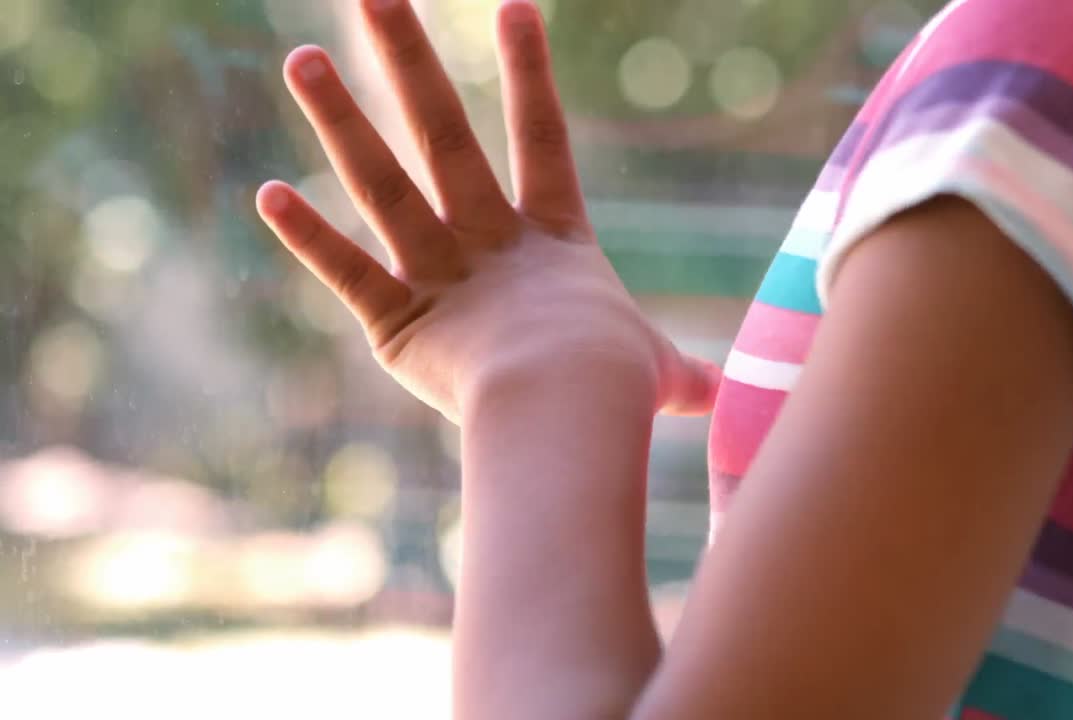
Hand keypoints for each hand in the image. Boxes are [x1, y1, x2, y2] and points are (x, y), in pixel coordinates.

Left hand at [256, 0, 717, 423]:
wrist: (571, 409)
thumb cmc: (618, 389)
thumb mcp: (658, 374)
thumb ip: (683, 376)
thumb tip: (718, 395)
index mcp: (553, 244)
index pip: (543, 139)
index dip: (531, 74)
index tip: (513, 4)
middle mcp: (489, 244)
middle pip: (444, 133)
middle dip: (409, 61)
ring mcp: (441, 276)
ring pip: (384, 185)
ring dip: (343, 120)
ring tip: (300, 58)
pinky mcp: (400, 325)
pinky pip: (349, 274)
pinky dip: (309, 239)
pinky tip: (264, 195)